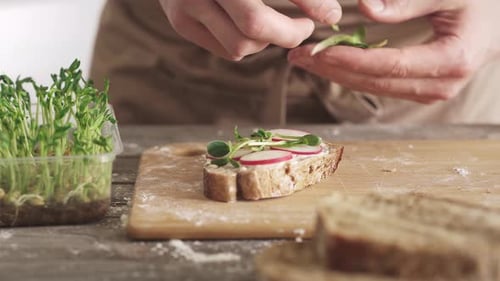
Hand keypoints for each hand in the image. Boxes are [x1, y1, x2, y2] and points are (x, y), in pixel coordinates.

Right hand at [159, 0, 341, 59]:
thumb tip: (331, 13)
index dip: (310, 5)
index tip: (331, 14)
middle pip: (255, 26)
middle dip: (288, 33)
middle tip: (304, 28)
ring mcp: (186, 5)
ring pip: (240, 46)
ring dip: (266, 41)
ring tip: (275, 25)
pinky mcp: (181, 21)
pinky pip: (225, 50)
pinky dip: (246, 44)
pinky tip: (251, 28)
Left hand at [288, 0, 499, 103]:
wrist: (497, 19)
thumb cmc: (477, 1)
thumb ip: (407, 1)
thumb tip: (365, 7)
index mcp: (452, 60)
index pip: (389, 66)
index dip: (350, 60)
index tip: (318, 51)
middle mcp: (442, 85)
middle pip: (376, 82)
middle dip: (333, 70)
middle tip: (297, 57)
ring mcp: (431, 91)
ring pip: (374, 88)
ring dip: (336, 74)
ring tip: (304, 60)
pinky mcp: (420, 89)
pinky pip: (380, 85)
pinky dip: (352, 74)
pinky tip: (328, 63)